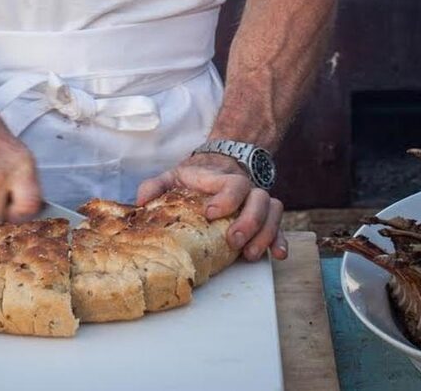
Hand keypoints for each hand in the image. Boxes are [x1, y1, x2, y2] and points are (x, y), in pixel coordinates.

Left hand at [136, 153, 286, 260]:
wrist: (217, 165)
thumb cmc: (194, 178)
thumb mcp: (173, 177)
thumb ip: (156, 186)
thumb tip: (139, 202)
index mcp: (221, 178)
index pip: (233, 183)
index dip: (227, 198)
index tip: (211, 214)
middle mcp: (245, 188)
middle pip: (259, 198)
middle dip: (248, 222)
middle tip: (232, 241)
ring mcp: (257, 203)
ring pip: (273, 210)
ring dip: (265, 233)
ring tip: (249, 254)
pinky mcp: (265, 217)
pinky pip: (280, 226)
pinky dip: (281, 240)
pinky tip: (277, 255)